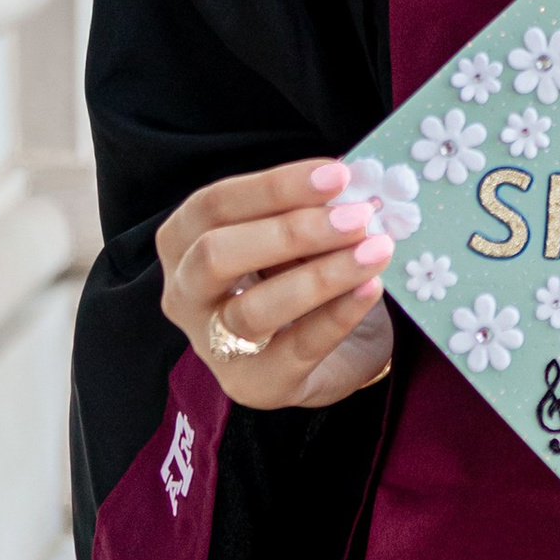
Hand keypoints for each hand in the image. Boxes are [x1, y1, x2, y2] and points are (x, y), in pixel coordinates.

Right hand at [157, 156, 400, 410]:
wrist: (333, 348)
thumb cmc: (302, 273)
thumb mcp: (296, 236)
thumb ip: (308, 212)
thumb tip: (349, 189)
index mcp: (184, 241)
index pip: (214, 205)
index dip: (275, 186)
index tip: (338, 174)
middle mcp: (185, 294)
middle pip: (216, 255)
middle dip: (292, 231)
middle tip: (357, 216)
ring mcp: (214, 346)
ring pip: (254, 310)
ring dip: (321, 275)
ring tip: (376, 250)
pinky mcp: (255, 384)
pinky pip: (296, 348)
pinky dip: (339, 314)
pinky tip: (372, 288)